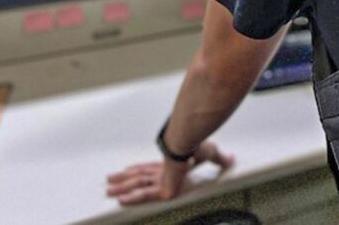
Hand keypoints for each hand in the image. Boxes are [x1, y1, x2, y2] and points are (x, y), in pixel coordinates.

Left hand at [106, 141, 233, 204]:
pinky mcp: (162, 185)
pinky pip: (145, 194)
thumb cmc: (199, 143)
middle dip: (124, 179)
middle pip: (140, 176)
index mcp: (172, 163)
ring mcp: (160, 177)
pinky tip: (122, 201)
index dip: (139, 169)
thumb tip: (230, 159)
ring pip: (137, 185)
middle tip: (109, 182)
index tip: (128, 171)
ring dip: (122, 187)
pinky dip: (133, 198)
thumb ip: (220, 159)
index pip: (152, 168)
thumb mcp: (211, 152)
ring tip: (109, 190)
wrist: (190, 138)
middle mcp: (163, 169)